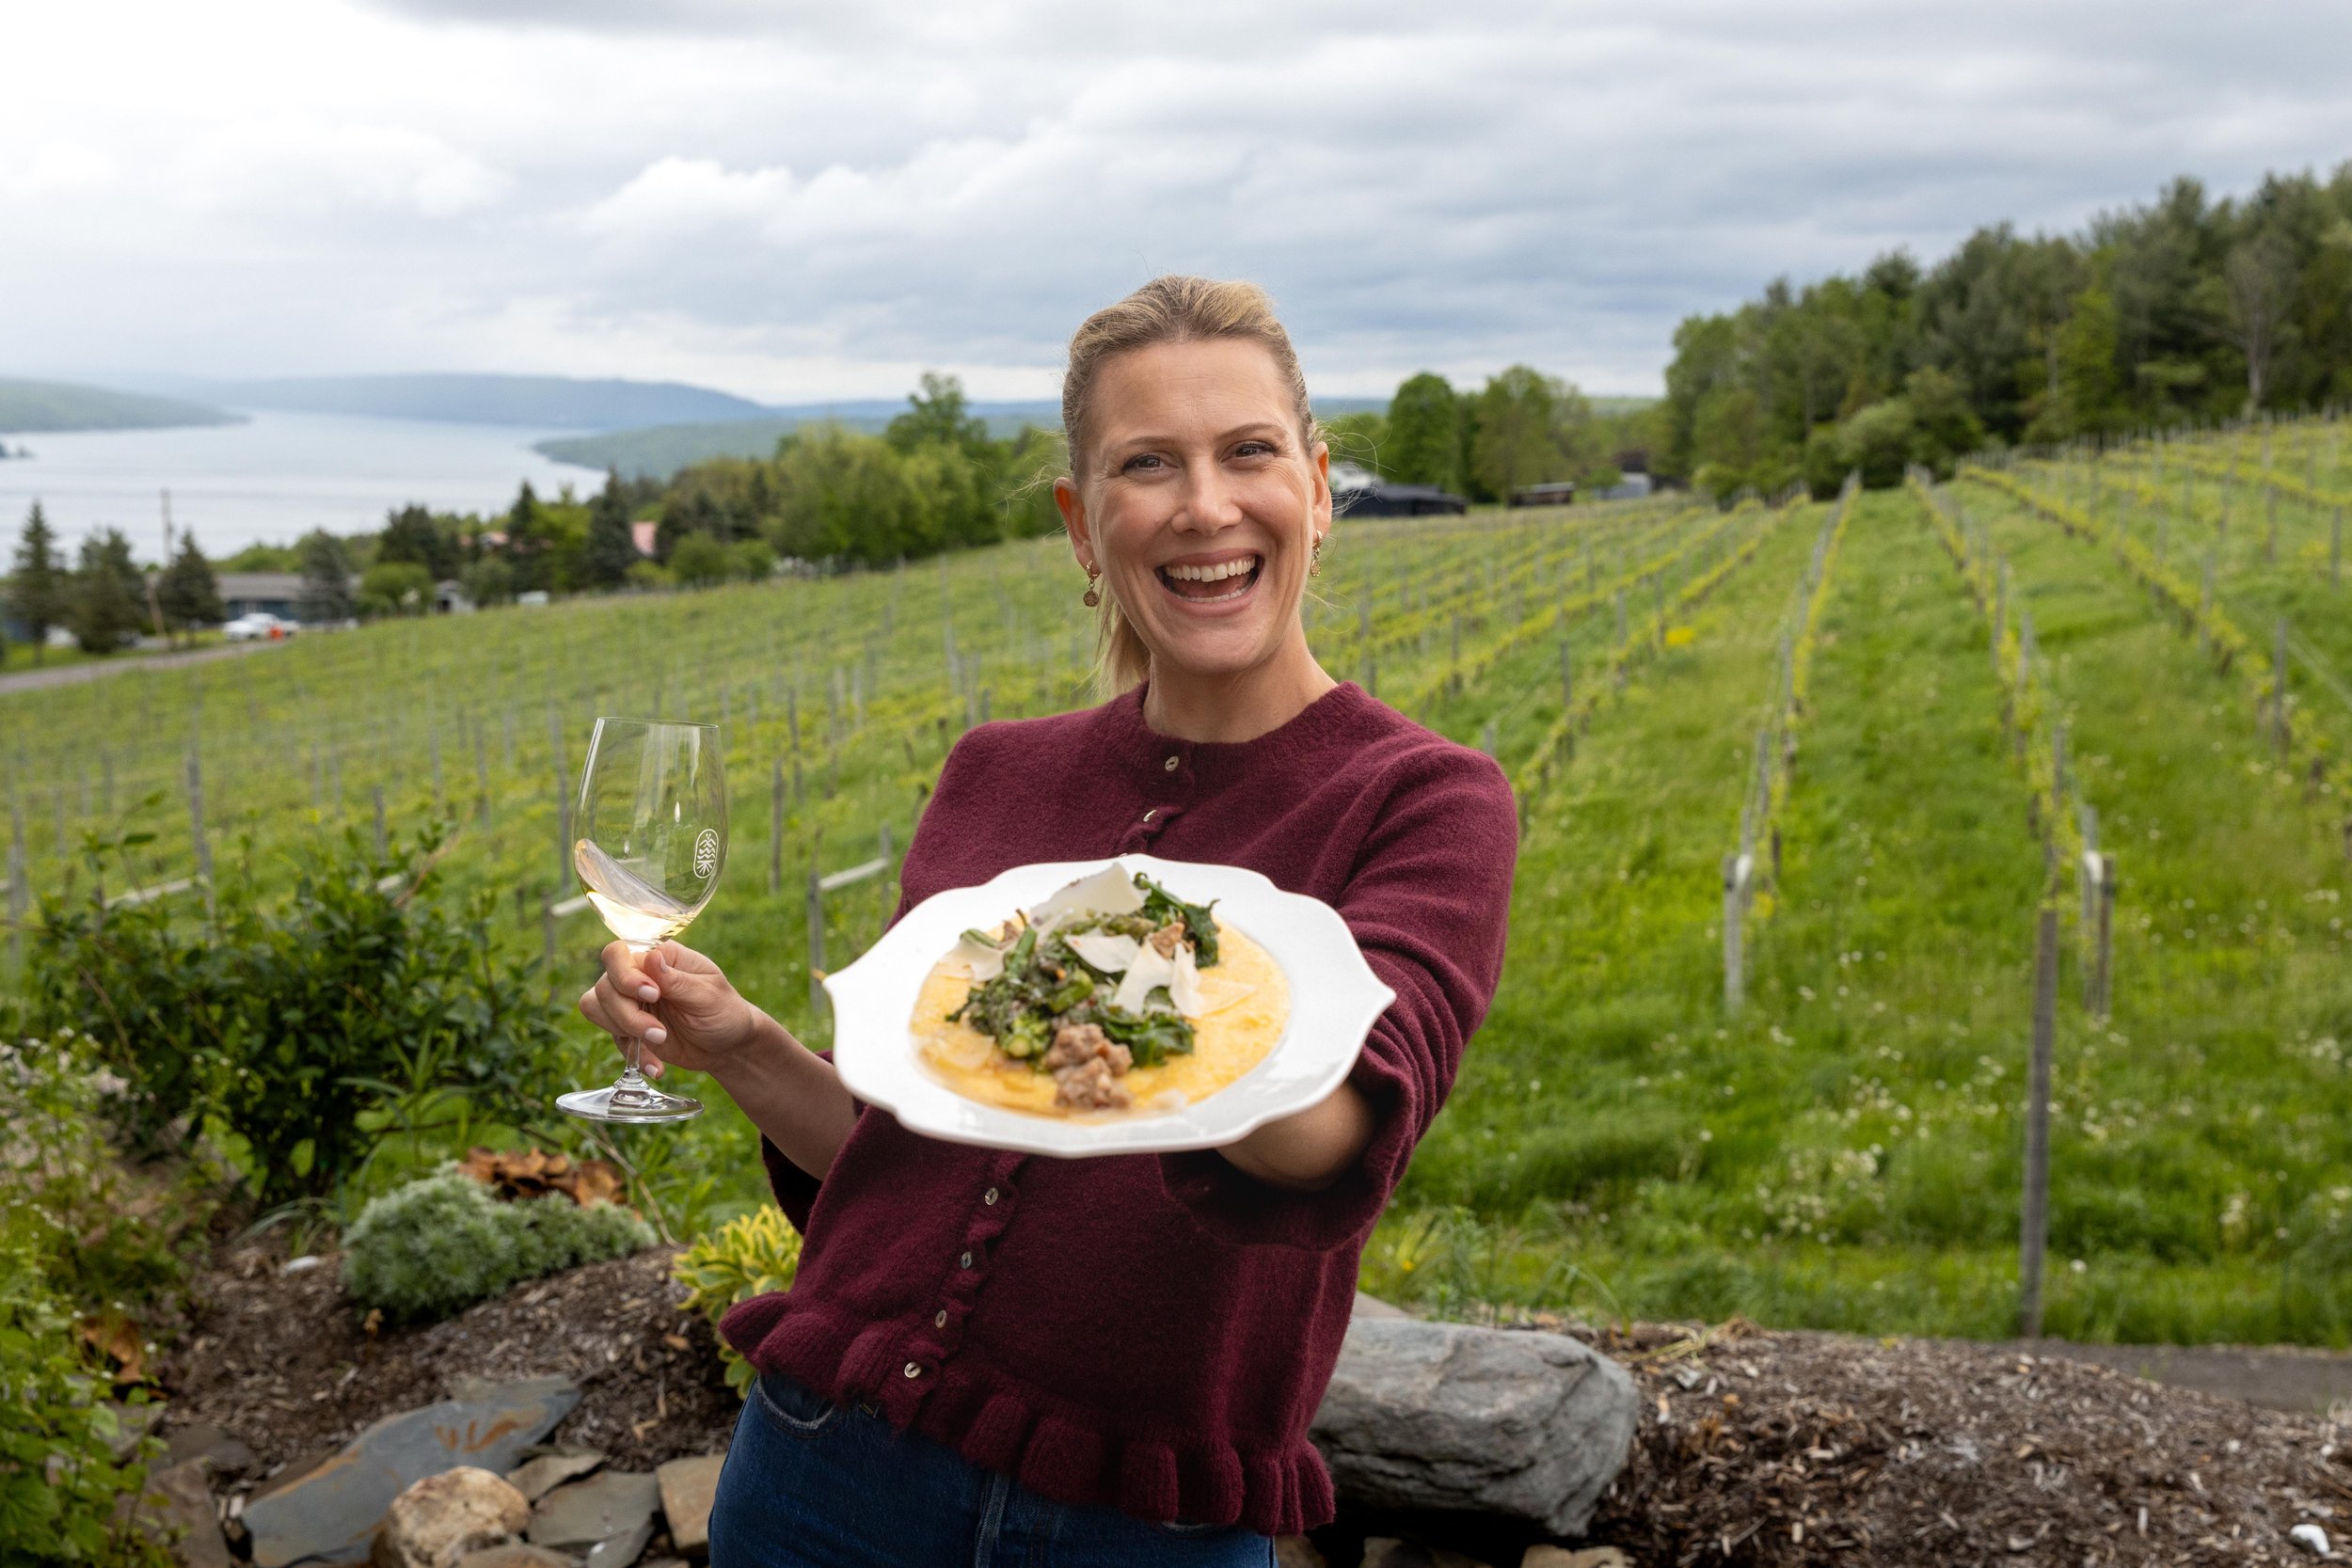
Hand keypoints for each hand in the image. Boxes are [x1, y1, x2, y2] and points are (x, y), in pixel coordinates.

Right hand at [578, 941, 757, 1077]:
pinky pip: (611, 1037)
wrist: (727, 1047)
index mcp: (660, 956)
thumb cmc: (724, 1011)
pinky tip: (657, 1066)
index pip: (619, 954)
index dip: (626, 975)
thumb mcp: (708, 995)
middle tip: (659, 1031)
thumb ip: (677, 979)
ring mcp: (629, 1001)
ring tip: (660, 1041)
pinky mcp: (627, 1028)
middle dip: (627, 1012)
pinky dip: (631, 1054)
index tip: (652, 995)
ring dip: (624, 1029)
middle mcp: (638, 975)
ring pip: (596, 1007)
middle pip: (605, 985)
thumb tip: (651, 956)